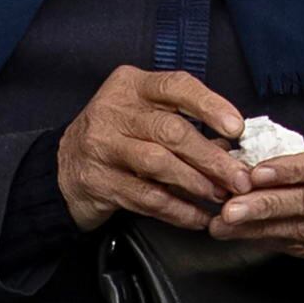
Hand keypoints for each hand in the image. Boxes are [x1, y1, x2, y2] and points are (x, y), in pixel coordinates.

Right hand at [56, 64, 252, 232]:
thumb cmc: (115, 138)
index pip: (176, 86)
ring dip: (196, 184)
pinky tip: (197, 216)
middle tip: (239, 178)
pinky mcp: (98, 180)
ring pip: (159, 164)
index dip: (210, 106)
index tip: (237, 128)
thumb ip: (183, 125)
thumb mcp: (143, 116)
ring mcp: (102, 145)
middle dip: (211, 158)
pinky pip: (146, 197)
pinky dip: (177, 210)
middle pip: (171, 131)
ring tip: (220, 196)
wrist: (63, 168)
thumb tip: (232, 147)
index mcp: (131, 86)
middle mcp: (114, 110)